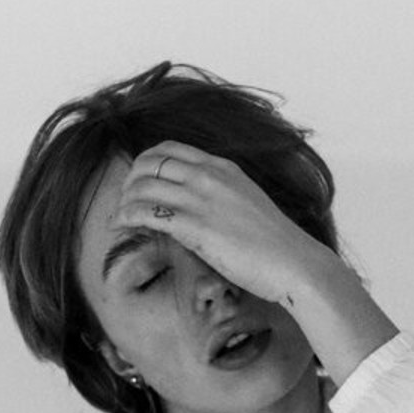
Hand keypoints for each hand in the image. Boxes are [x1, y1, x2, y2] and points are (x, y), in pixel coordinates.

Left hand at [115, 141, 340, 304]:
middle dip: (130, 180)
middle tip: (125, 201)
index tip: (139, 181)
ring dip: (125, 200)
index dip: (146, 163)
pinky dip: (127, 216)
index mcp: (222, 167)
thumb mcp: (247, 203)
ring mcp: (202, 199)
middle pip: (150, 162)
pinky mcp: (196, 227)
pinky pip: (148, 212)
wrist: (293, 263)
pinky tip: (122, 226)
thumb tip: (198, 206)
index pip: (170, 149)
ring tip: (120, 217)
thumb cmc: (275, 243)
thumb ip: (221, 196)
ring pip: (144, 186)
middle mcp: (209, 176)